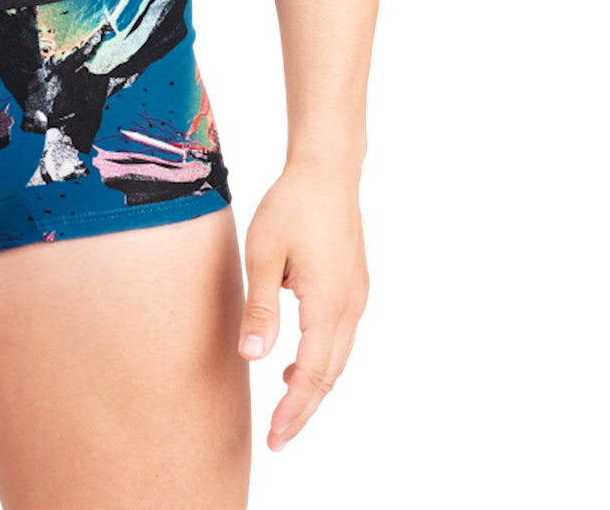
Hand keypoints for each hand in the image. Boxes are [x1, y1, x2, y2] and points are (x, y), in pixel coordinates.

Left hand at [236, 165, 370, 455]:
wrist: (325, 169)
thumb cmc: (288, 208)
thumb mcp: (262, 256)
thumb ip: (260, 308)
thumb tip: (252, 358)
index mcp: (327, 306)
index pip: (312, 376)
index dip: (294, 411)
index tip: (275, 440)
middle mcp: (350, 307)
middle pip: (330, 374)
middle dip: (305, 408)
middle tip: (279, 437)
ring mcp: (357, 296)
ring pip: (338, 357)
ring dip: (315, 384)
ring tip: (287, 405)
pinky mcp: (355, 284)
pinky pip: (341, 336)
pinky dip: (322, 358)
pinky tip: (297, 361)